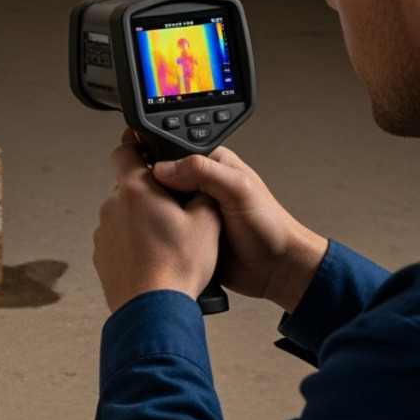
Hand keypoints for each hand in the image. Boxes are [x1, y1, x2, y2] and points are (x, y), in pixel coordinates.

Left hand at [92, 135, 221, 311]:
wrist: (153, 309)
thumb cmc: (177, 266)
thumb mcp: (207, 221)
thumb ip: (202, 192)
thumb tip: (198, 186)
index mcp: (136, 189)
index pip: (124, 150)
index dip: (136, 146)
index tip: (145, 150)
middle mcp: (113, 206)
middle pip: (128, 186)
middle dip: (148, 192)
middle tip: (173, 210)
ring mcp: (104, 233)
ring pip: (123, 215)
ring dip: (140, 220)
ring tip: (165, 242)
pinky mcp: (101, 257)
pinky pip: (118, 240)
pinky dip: (132, 244)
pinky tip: (153, 259)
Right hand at [151, 145, 327, 312]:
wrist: (277, 269)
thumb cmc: (270, 226)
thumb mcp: (239, 189)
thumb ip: (204, 172)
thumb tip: (165, 167)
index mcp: (212, 164)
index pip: (173, 151)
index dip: (156, 158)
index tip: (142, 171)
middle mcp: (200, 185)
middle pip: (161, 179)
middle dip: (152, 188)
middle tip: (147, 199)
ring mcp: (193, 211)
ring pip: (160, 206)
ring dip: (154, 212)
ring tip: (151, 218)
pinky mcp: (189, 235)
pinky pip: (166, 230)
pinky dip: (159, 234)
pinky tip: (156, 236)